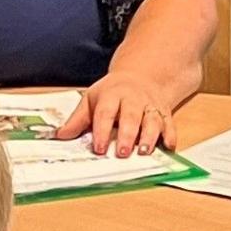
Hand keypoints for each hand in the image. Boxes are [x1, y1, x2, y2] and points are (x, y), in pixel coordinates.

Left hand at [63, 63, 192, 158]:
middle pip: (131, 116)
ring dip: (149, 136)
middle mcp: (133, 99)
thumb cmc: (112, 94)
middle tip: (121, 152)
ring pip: (152, 120)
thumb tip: (60, 136)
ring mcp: (150, 106)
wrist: (140, 78)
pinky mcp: (164, 113)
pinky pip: (169, 124)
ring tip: (144, 151)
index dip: (102, 130)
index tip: (98, 148)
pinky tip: (168, 146)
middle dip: (127, 135)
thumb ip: (78, 120)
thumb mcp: (91, 100)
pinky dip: (170, 135)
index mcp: (112, 95)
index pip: (105, 113)